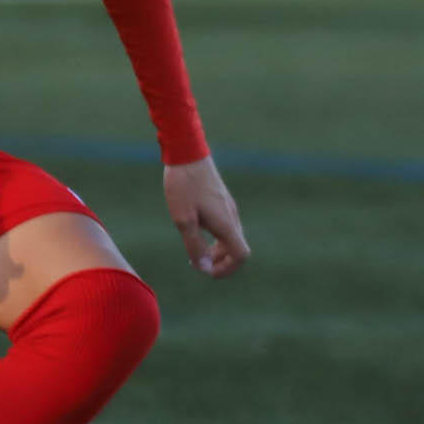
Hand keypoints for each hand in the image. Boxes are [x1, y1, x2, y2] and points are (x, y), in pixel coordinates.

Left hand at [163, 157, 250, 277]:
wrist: (187, 153)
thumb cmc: (183, 186)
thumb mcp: (184, 220)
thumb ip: (195, 246)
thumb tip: (203, 268)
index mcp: (226, 223)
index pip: (241, 255)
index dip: (227, 269)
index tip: (207, 271)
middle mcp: (232, 216)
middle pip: (236, 249)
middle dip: (219, 262)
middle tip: (196, 263)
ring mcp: (228, 207)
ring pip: (230, 237)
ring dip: (216, 250)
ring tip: (194, 251)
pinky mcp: (221, 200)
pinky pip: (225, 226)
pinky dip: (215, 237)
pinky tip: (196, 231)